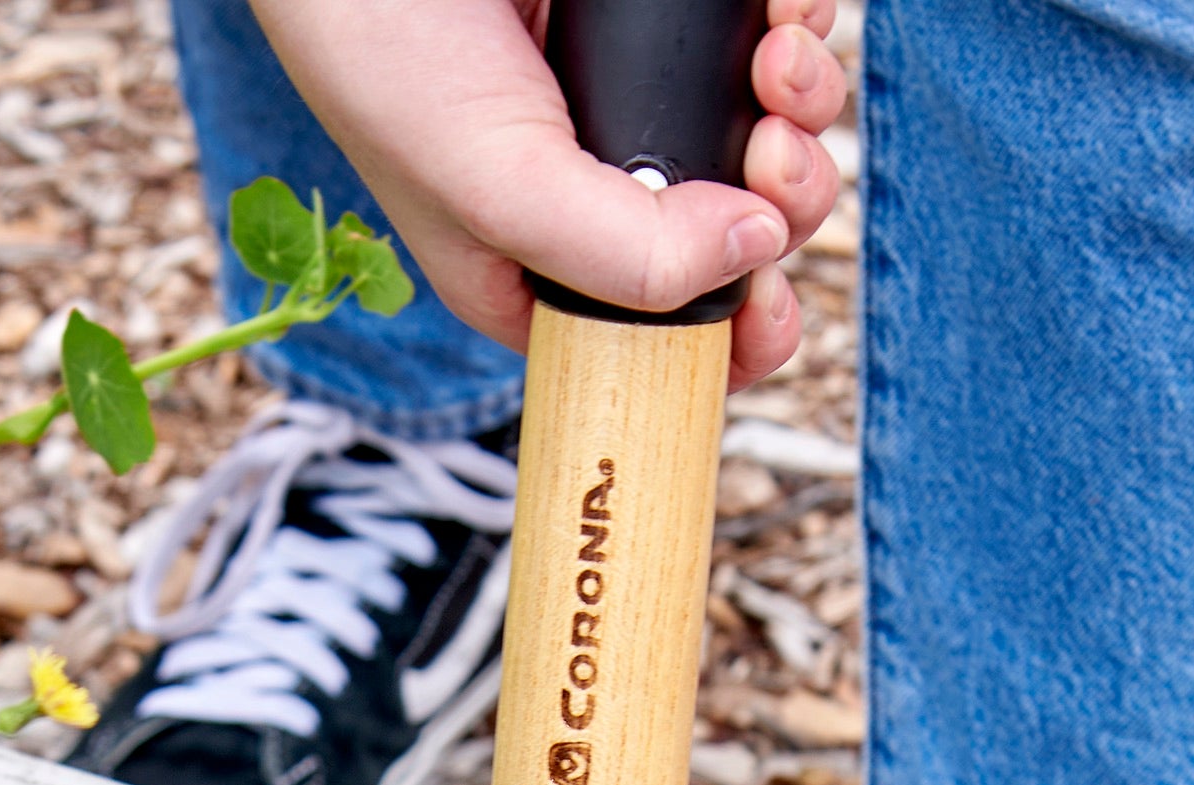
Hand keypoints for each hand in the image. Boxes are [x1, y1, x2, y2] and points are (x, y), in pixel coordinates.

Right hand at [241, 0, 846, 383]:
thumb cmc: (390, 58)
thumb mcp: (494, 191)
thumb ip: (620, 255)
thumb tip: (755, 250)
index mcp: (551, 275)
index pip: (672, 342)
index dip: (740, 335)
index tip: (769, 298)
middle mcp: (605, 197)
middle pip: (751, 238)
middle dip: (786, 200)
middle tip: (766, 154)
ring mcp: (646, 106)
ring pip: (778, 135)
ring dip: (803, 106)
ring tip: (773, 64)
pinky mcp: (669, 28)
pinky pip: (773, 36)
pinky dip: (795, 26)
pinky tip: (773, 16)